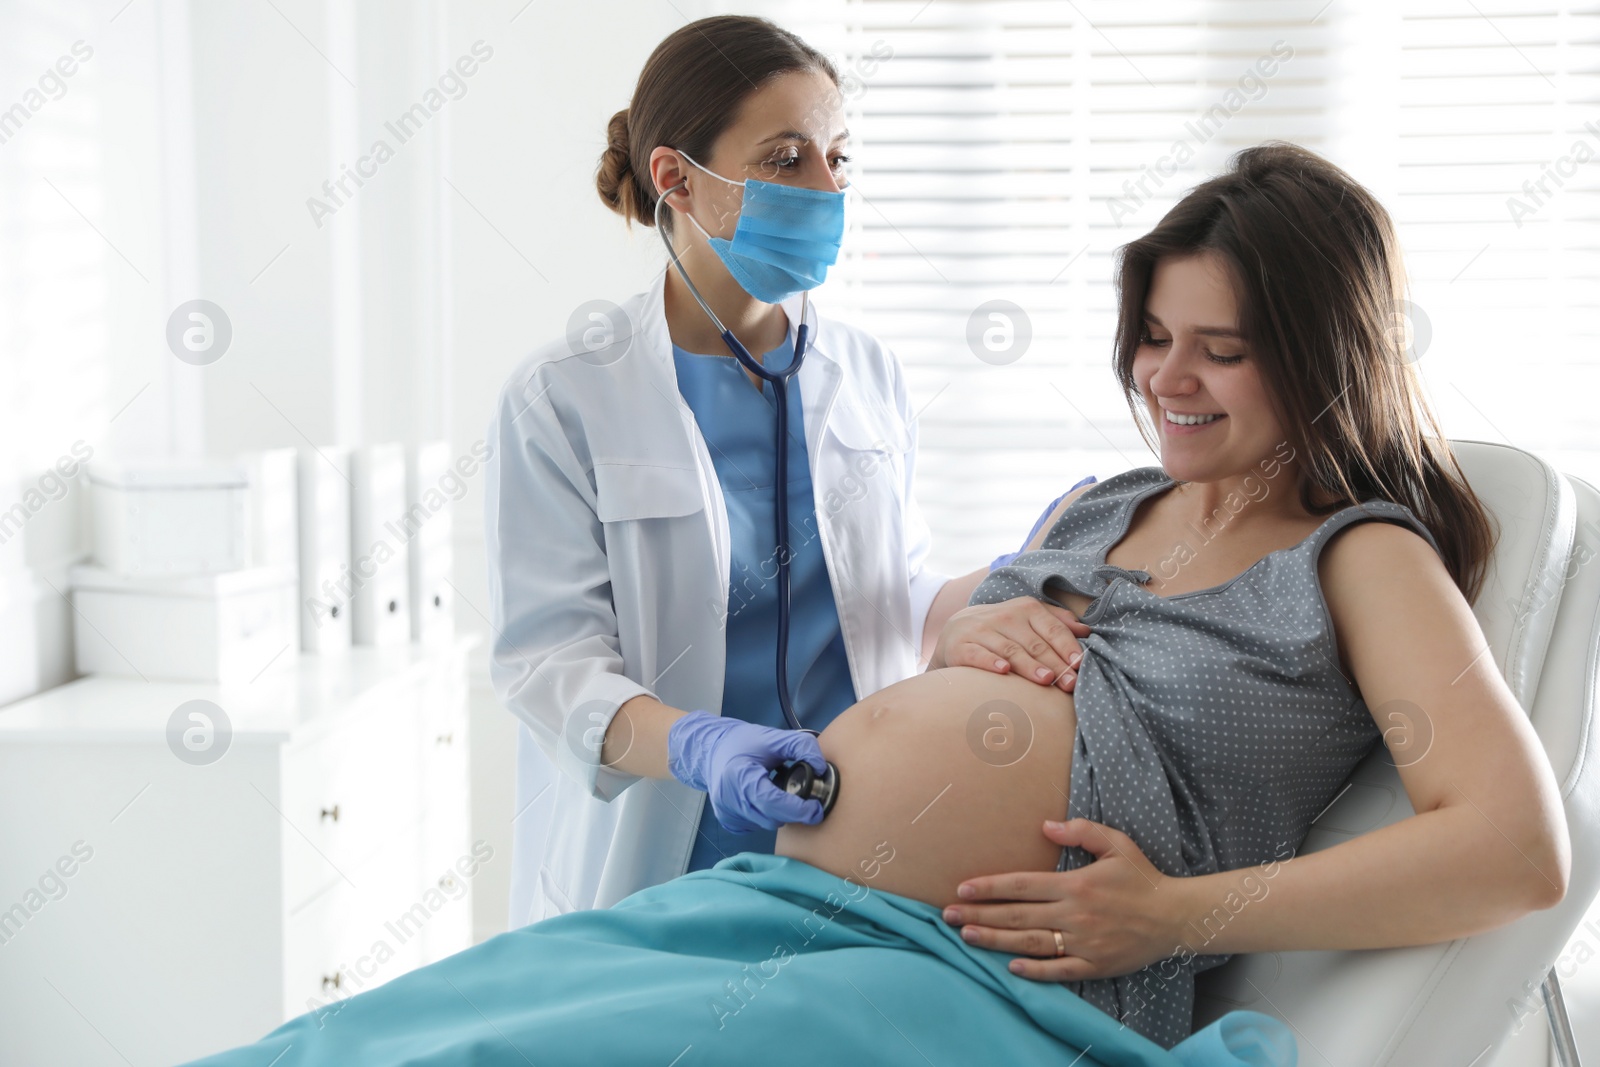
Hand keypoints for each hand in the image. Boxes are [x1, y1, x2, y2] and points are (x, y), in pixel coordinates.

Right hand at [666, 711, 825, 832]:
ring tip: (778, 790)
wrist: (712, 749)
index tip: (816, 808)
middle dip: (792, 811)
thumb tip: (821, 767)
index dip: (798, 809)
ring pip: (766, 825)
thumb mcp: (774, 737)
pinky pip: (756, 826)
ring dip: (779, 813)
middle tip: (803, 796)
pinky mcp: (728, 821)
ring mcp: (727, 814)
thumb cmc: (743, 742)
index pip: (773, 803)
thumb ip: (801, 747)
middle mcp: (730, 800)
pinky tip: (763, 797)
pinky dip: (765, 815)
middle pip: (772, 819)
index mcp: (740, 777)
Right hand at [931, 597, 1089, 690]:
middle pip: (1035, 644)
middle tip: (1069, 683)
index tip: (1080, 665)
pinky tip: (1003, 671)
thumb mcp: (1029, 618)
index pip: (1052, 629)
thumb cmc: (1003, 629)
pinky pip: (978, 655)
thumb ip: (1057, 622)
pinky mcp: (961, 646)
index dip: (1067, 647)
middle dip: (1055, 664)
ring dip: (1029, 665)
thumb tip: (1086, 631)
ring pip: (1010, 650)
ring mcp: (982, 630)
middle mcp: (1005, 616)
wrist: (956, 630)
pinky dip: (990, 662)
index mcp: (1027, 609)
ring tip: (1046, 680)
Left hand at [940, 819, 1186, 980]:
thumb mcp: (1116, 843)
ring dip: (995, 940)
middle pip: (1017, 915)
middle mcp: (1075, 914)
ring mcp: (1084, 941)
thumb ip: (1081, 831)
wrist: (1175, 917)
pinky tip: (1010, 968)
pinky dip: (1034, 971)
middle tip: (947, 915)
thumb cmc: (1142, 877)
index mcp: (1076, 884)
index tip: (961, 888)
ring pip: (1030, 943)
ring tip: (966, 937)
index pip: (1022, 885)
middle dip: (979, 914)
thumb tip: (1044, 824)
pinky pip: (1059, 970)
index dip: (989, 886)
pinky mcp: (1095, 964)